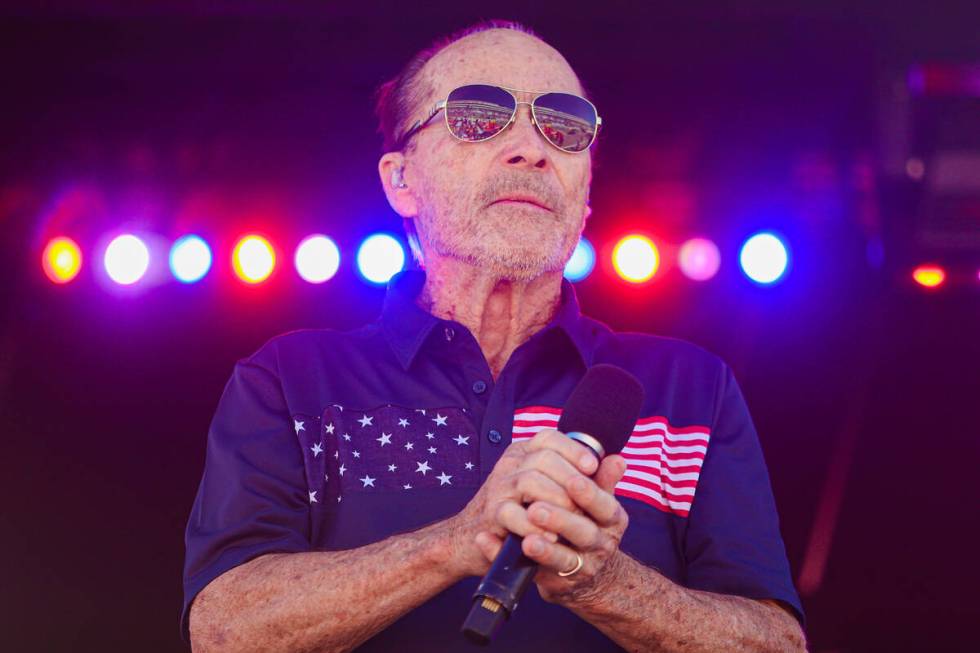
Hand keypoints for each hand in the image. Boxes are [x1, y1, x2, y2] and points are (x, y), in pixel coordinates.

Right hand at [445, 428, 601, 577]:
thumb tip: (620, 460)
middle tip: (585, 504)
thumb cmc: (522, 514)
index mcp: (524, 452)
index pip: (549, 437)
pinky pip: (514, 514)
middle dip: (569, 480)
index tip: (592, 467)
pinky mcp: (491, 514)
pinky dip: (536, 527)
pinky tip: (552, 538)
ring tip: (572, 520)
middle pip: (544, 458)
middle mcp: (509, 464)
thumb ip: (585, 479)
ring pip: (530, 480)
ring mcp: (498, 487)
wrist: (472, 541)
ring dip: (556, 502)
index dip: (573, 450)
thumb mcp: (554, 492)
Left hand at [474, 445, 629, 606]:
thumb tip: (616, 459)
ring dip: (543, 548)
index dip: (590, 494)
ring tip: (525, 538)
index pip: (605, 506)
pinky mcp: (556, 582)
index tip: (573, 480)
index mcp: (612, 521)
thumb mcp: (599, 501)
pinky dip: (511, 557)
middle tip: (536, 508)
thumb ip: (603, 480)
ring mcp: (580, 567)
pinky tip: (497, 543)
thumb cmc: (588, 523)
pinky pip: (534, 572)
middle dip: (561, 520)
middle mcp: (600, 545)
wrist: (587, 573)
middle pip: (584, 533)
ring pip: (563, 559)